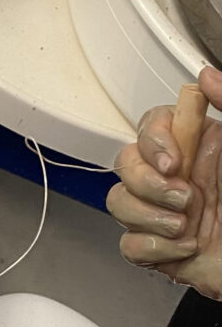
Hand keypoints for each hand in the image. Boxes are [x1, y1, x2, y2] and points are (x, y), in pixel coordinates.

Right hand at [107, 66, 220, 299]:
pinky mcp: (158, 249)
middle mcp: (175, 178)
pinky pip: (129, 244)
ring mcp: (162, 213)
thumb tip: (207, 77)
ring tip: (186, 227)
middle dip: (148, 184)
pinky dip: (155, 248)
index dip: (152, 142)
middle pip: (125, 164)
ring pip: (118, 203)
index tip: (173, 160)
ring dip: (150, 218)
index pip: (149, 127)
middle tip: (185, 198)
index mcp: (197, 150)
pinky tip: (186, 248)